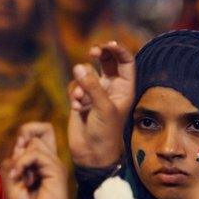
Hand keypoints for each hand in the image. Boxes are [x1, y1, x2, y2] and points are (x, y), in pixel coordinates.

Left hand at [2, 122, 69, 198]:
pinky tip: (23, 181)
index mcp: (41, 161)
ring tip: (22, 179)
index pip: (40, 132)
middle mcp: (50, 159)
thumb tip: (18, 147)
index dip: (26, 133)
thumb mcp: (11, 180)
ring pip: (34, 142)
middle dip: (23, 138)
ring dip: (21, 160)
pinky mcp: (56, 170)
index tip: (16, 152)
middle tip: (17, 161)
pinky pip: (35, 154)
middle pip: (43, 127)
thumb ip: (13, 160)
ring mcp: (54, 164)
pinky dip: (22, 165)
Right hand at [68, 41, 134, 167]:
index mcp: (125, 88)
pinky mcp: (80, 100)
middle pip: (107, 61)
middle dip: (99, 55)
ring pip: (87, 73)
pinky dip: (73, 94)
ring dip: (82, 82)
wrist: (91, 154)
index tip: (108, 45)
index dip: (118, 50)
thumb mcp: (103, 108)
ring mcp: (95, 93)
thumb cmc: (105, 133)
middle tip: (93, 52)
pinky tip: (76, 108)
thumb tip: (79, 66)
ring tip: (80, 98)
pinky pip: (74, 86)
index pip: (125, 62)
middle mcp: (111, 88)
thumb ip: (92, 86)